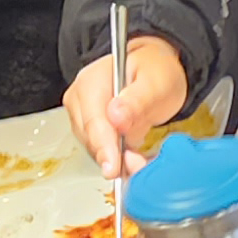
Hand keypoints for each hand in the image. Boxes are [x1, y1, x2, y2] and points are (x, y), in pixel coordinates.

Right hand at [65, 37, 188, 175]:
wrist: (156, 71)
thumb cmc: (155, 71)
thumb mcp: (156, 81)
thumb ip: (137, 100)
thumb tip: (115, 116)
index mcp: (92, 81)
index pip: (93, 121)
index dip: (104, 147)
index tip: (113, 167)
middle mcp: (81, 98)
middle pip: (90, 138)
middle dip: (113, 156)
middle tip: (138, 165)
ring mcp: (82, 114)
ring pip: (94, 148)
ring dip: (116, 158)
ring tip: (139, 158)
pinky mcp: (90, 129)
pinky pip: (100, 150)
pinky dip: (117, 157)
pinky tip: (132, 156)